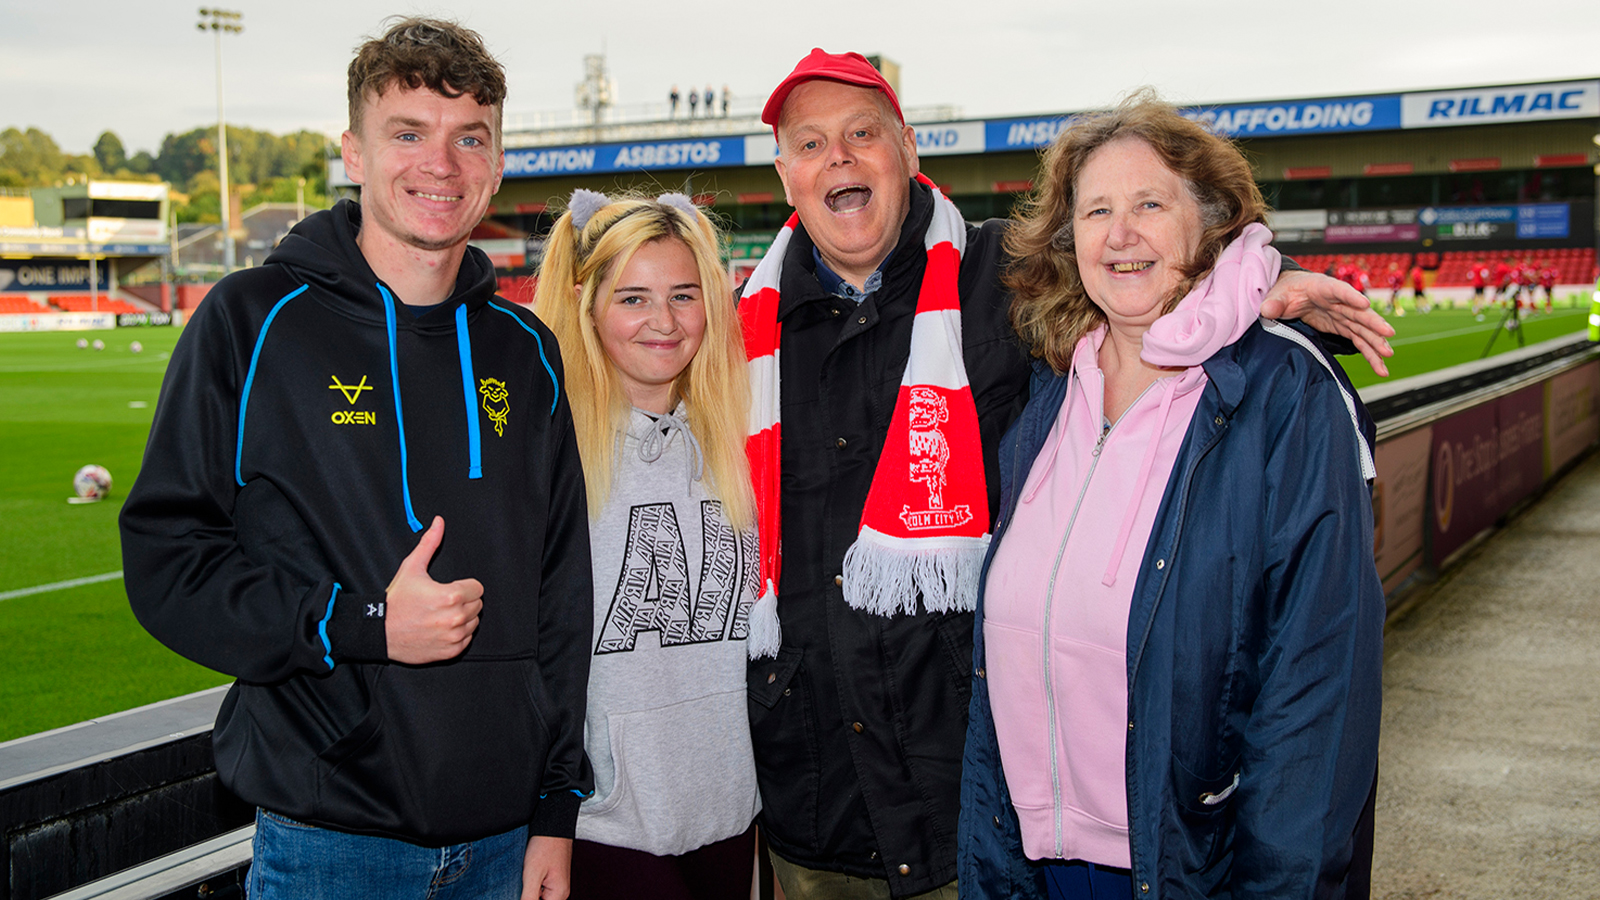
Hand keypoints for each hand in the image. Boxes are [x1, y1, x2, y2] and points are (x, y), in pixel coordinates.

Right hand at [384, 516, 482, 663]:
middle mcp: (455, 617)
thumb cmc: (396, 601)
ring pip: (474, 622)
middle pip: (477, 605)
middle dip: (464, 601)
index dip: (465, 586)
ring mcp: (453, 636)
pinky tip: (440, 628)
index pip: (478, 588)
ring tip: (440, 615)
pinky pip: (467, 640)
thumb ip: (429, 544)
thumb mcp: (411, 568)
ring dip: (462, 618)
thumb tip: (439, 523)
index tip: (450, 588)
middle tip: (443, 602)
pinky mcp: (450, 651)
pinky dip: (458, 635)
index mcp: (451, 595)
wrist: (380, 631)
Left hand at [521, 835, 572, 899]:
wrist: (553, 825)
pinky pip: (540, 890)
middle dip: (527, 896)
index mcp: (559, 894)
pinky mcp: (552, 878)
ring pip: (539, 897)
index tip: (523, 891)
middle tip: (522, 883)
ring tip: (524, 878)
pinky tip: (526, 876)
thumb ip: (529, 898)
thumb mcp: (532, 874)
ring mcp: (557, 885)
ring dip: (528, 892)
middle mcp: (561, 892)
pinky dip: (531, 886)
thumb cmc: (546, 845)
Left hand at [1260, 270, 1394, 376]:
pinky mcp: (1343, 327)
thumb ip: (1274, 302)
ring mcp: (1344, 315)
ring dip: (1376, 342)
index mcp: (1323, 287)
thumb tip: (1266, 310)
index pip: (1339, 290)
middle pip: (1358, 312)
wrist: (1292, 293)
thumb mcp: (1278, 294)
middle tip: (1387, 333)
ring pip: (1363, 329)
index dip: (1351, 296)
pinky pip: (1360, 341)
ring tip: (1388, 356)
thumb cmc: (1287, 291)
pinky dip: (1370, 354)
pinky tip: (1381, 368)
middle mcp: (1340, 301)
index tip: (1363, 303)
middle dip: (1373, 322)